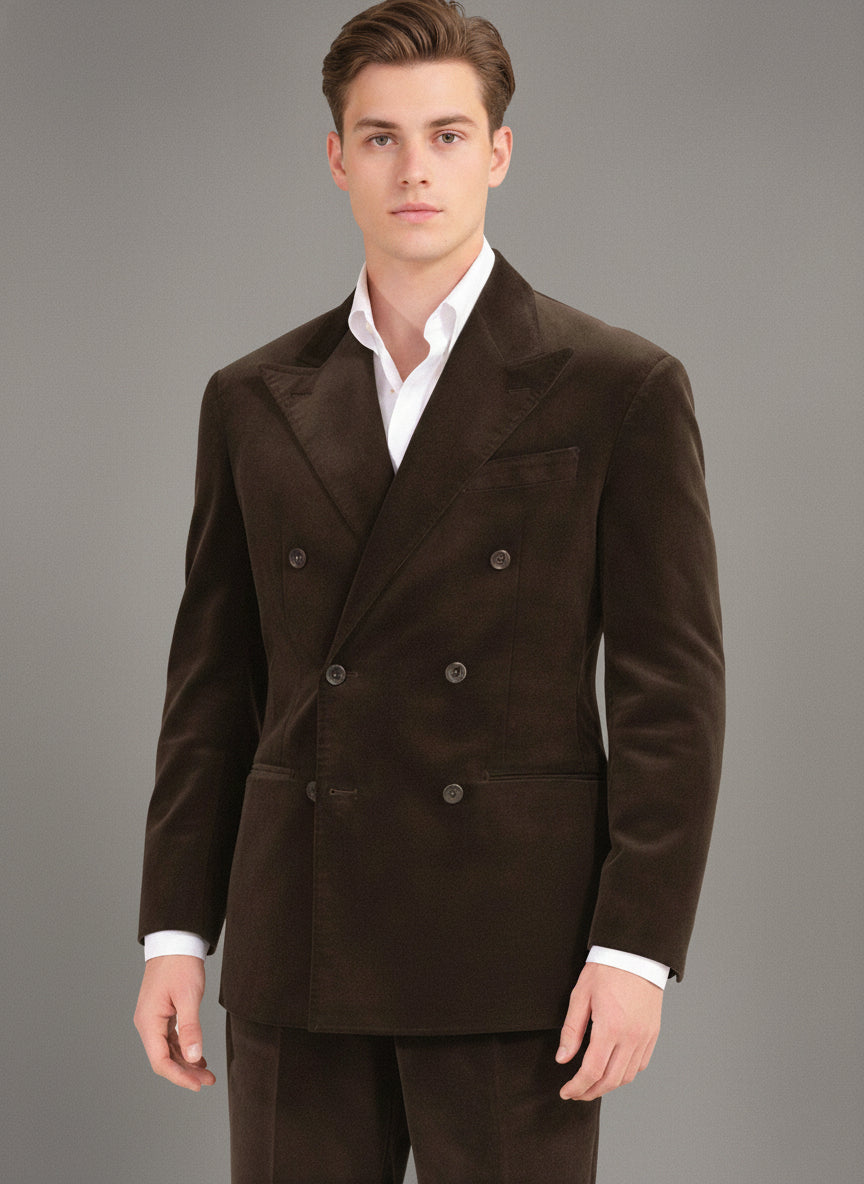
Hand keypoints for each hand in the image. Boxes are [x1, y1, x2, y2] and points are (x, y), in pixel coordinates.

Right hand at [134, 955, 215, 1091]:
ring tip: (207, 1073)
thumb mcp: (188, 996)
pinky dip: (184, 1049)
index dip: (179, 1076)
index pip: (160, 1061)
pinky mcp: (161, 1014)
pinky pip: (170, 1039)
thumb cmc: (180, 964)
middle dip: (185, 1072)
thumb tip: (193, 1056)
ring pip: (167, 1050)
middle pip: (163, 1059)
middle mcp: (147, 1023)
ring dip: (186, 1063)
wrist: (175, 941)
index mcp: (148, 1021)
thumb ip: (190, 1028)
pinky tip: (198, 1056)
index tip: (198, 1085)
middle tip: (208, 1080)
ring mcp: (153, 1019)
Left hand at [556, 962, 662, 1100]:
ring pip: (627, 1076)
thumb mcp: (580, 995)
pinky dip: (625, 1074)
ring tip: (592, 1083)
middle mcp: (630, 1037)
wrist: (636, 954)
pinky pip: (640, 1065)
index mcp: (610, 1027)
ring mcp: (644, 1037)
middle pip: (611, 1080)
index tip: (566, 1092)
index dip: (577, 1087)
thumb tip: (563, 1058)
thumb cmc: (606, 970)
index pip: (592, 1071)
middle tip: (576, 1093)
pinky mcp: (653, 1034)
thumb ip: (571, 1030)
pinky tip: (612, 1069)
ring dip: (608, 1085)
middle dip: (590, 1092)